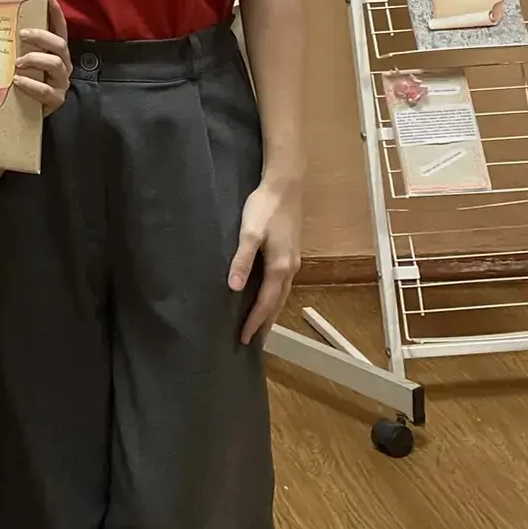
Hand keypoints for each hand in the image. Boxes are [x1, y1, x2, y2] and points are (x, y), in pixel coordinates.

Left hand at [11, 0, 71, 114]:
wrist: (31, 114)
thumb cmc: (26, 82)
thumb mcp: (25, 62)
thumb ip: (20, 48)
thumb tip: (0, 27)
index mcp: (56, 53)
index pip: (60, 30)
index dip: (56, 14)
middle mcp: (63, 65)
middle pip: (59, 44)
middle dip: (41, 36)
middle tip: (22, 34)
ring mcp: (61, 82)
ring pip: (55, 64)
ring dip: (35, 59)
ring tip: (17, 63)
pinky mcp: (56, 99)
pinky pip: (46, 90)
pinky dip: (30, 84)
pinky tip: (17, 81)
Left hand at [228, 178, 302, 344]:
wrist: (285, 186)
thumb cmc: (264, 208)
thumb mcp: (249, 233)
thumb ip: (242, 260)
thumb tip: (234, 288)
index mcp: (280, 267)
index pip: (266, 303)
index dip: (255, 322)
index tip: (244, 339)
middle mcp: (290, 269)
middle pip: (277, 304)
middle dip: (265, 323)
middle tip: (254, 342)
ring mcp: (293, 261)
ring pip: (282, 294)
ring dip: (271, 311)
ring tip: (260, 325)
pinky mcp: (291, 253)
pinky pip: (283, 284)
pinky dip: (275, 296)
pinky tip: (266, 296)